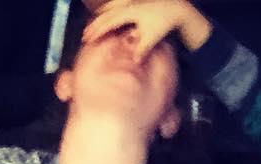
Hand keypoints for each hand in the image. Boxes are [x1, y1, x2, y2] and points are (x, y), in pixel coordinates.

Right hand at [86, 1, 213, 57]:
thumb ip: (141, 49)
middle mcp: (128, 4)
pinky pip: (116, 4)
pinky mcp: (134, 1)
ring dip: (100, 16)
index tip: (88, 40)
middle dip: (94, 25)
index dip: (97, 31)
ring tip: (91, 24)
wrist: (175, 8)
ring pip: (110, 6)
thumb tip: (134, 62)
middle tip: (84, 35)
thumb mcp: (152, 38)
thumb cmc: (163, 23)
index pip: (109, 22)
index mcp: (130, 12)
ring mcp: (131, 1)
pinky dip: (108, 10)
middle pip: (106, 14)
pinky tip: (106, 13)